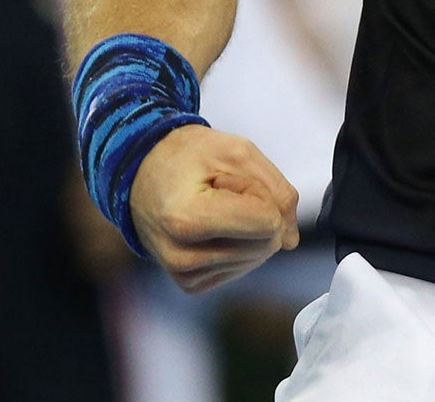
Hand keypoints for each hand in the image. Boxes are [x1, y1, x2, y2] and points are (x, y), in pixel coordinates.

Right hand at [128, 124, 300, 292]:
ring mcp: (185, 275)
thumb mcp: (239, 152)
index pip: (267, 223)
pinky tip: (213, 224)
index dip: (260, 193)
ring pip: (259, 255)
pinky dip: (240, 241)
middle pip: (267, 243)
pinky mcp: (191, 283)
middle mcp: (182, 257)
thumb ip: (278, 191)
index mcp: (187, 220)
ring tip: (214, 205)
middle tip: (222, 191)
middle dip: (259, 210)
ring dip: (249, 225)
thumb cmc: (189, 157)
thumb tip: (292, 240)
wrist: (142, 174)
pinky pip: (244, 266)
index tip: (228, 180)